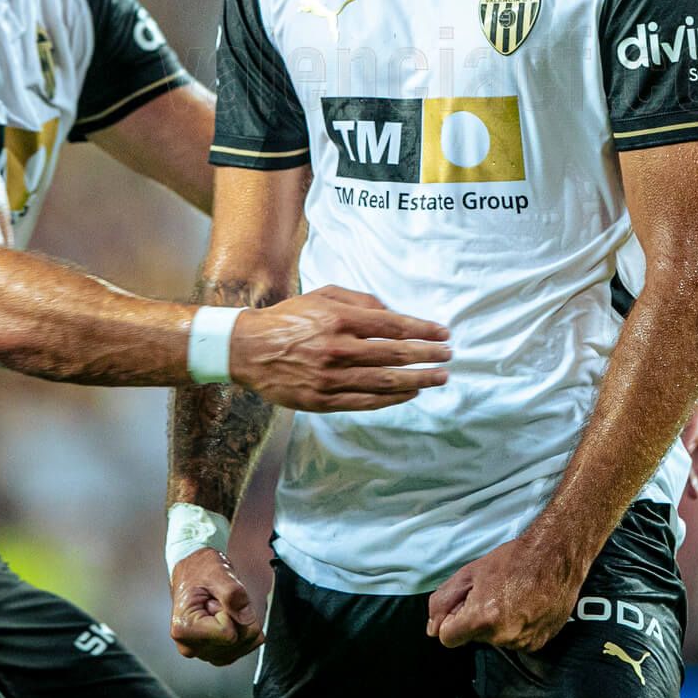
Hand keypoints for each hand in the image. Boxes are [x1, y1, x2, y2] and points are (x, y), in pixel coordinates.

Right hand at [169, 549, 263, 665]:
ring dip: (241, 622)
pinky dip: (244, 628)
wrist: (193, 571)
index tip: (215, 599)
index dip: (231, 612)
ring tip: (221, 608)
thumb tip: (246, 619)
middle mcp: (190, 647)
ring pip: (245, 645)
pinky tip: (228, 616)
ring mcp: (203, 653)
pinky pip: (247, 646)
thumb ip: (233, 593)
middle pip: (238, 641)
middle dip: (238, 616)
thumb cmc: (200, 569)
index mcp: (185, 629)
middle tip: (219, 601)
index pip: (229, 634)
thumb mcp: (217, 571)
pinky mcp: (215, 654)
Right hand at [232, 287, 450, 411]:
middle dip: (428, 355)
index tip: (443, 333)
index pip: (393, 326)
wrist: (248, 350)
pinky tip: (410, 393)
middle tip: (449, 356)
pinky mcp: (322, 401)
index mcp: (339, 320)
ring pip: (385, 382)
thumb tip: (394, 313)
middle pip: (395, 355)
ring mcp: (330, 379)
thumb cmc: (289, 318)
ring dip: (418, 380)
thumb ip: (360, 301)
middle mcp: (337, 349)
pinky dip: (392, 399)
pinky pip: (366, 402)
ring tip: (439, 378)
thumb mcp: (323, 296)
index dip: (423, 330)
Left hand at [427, 532, 586, 651]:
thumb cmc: (512, 559)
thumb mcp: (469, 572)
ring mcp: (523, 642)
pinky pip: (516, 641)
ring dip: (497, 624)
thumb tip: (432, 629)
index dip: (453, 619)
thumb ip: (443, 601)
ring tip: (512, 598)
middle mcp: (503, 636)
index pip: (448, 638)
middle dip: (476, 619)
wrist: (556, 556)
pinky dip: (517, 628)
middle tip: (493, 593)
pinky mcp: (539, 643)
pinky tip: (526, 606)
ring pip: (495, 640)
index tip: (466, 603)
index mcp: (482, 619)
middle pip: (473, 638)